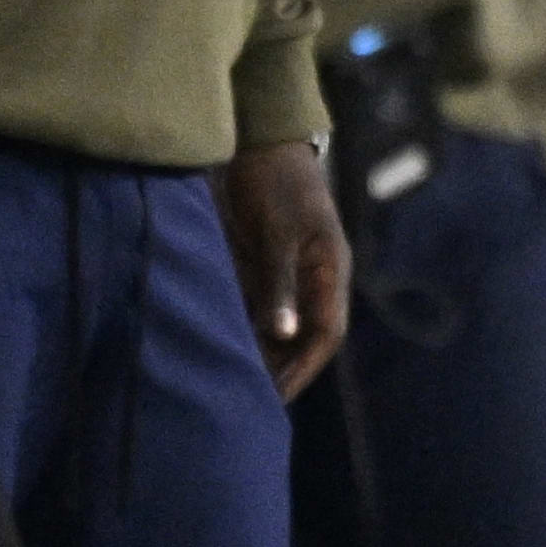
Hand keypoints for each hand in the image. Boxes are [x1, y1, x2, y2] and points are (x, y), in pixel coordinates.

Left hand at [212, 142, 349, 397]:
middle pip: (303, 338)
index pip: (326, 334)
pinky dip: (240, 331)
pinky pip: (255, 309)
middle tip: (244, 403)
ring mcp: (286, 273)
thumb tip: (284, 336)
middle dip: (281, 370)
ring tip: (227, 385)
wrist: (259, 143)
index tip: (273, 399)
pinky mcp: (261, 265)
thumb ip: (280, 284)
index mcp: (330, 270)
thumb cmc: (278, 184)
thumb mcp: (279, 234)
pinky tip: (216, 349)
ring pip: (279, 327)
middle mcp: (312, 279)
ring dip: (259, 355)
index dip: (303, 369)